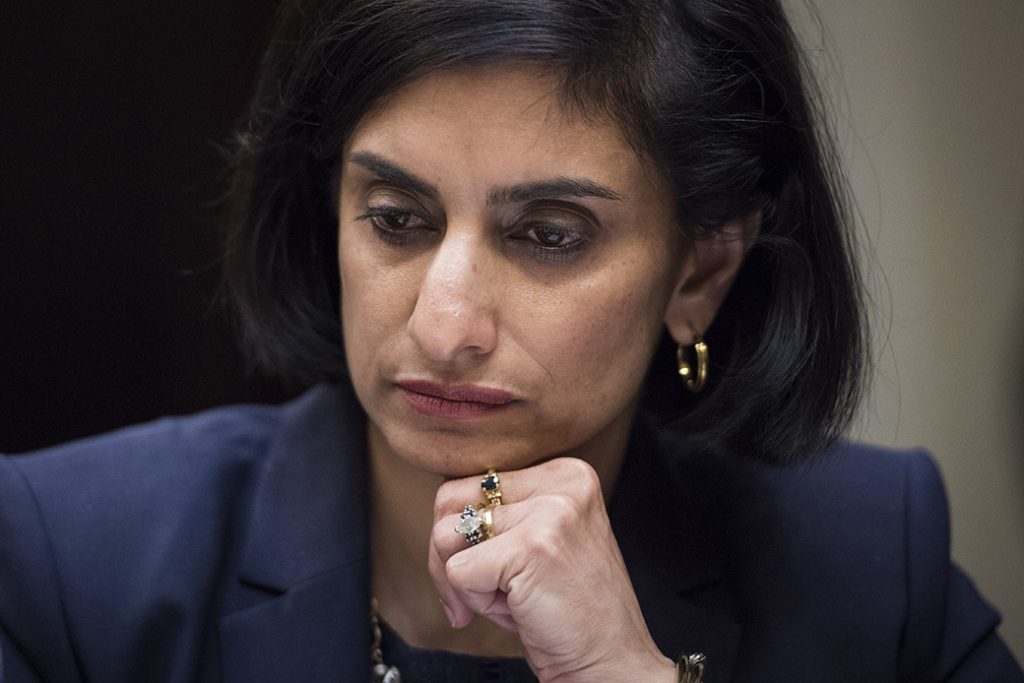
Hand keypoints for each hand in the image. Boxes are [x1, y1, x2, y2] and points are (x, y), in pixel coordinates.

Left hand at [429, 457, 676, 682]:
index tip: (489, 568)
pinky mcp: (531, 547)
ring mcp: (549, 512)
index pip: (469, 481)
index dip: (463, 533)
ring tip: (509, 599)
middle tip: (485, 590)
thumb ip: (502, 513)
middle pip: (450, 499)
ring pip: (446, 535)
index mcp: (564, 473)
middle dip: (450, 554)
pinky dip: (475, 602)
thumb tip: (439, 510)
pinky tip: (516, 613)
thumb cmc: (568, 608)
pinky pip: (457, 571)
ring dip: (465, 582)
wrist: (611, 661)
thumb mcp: (540, 539)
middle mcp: (561, 483)